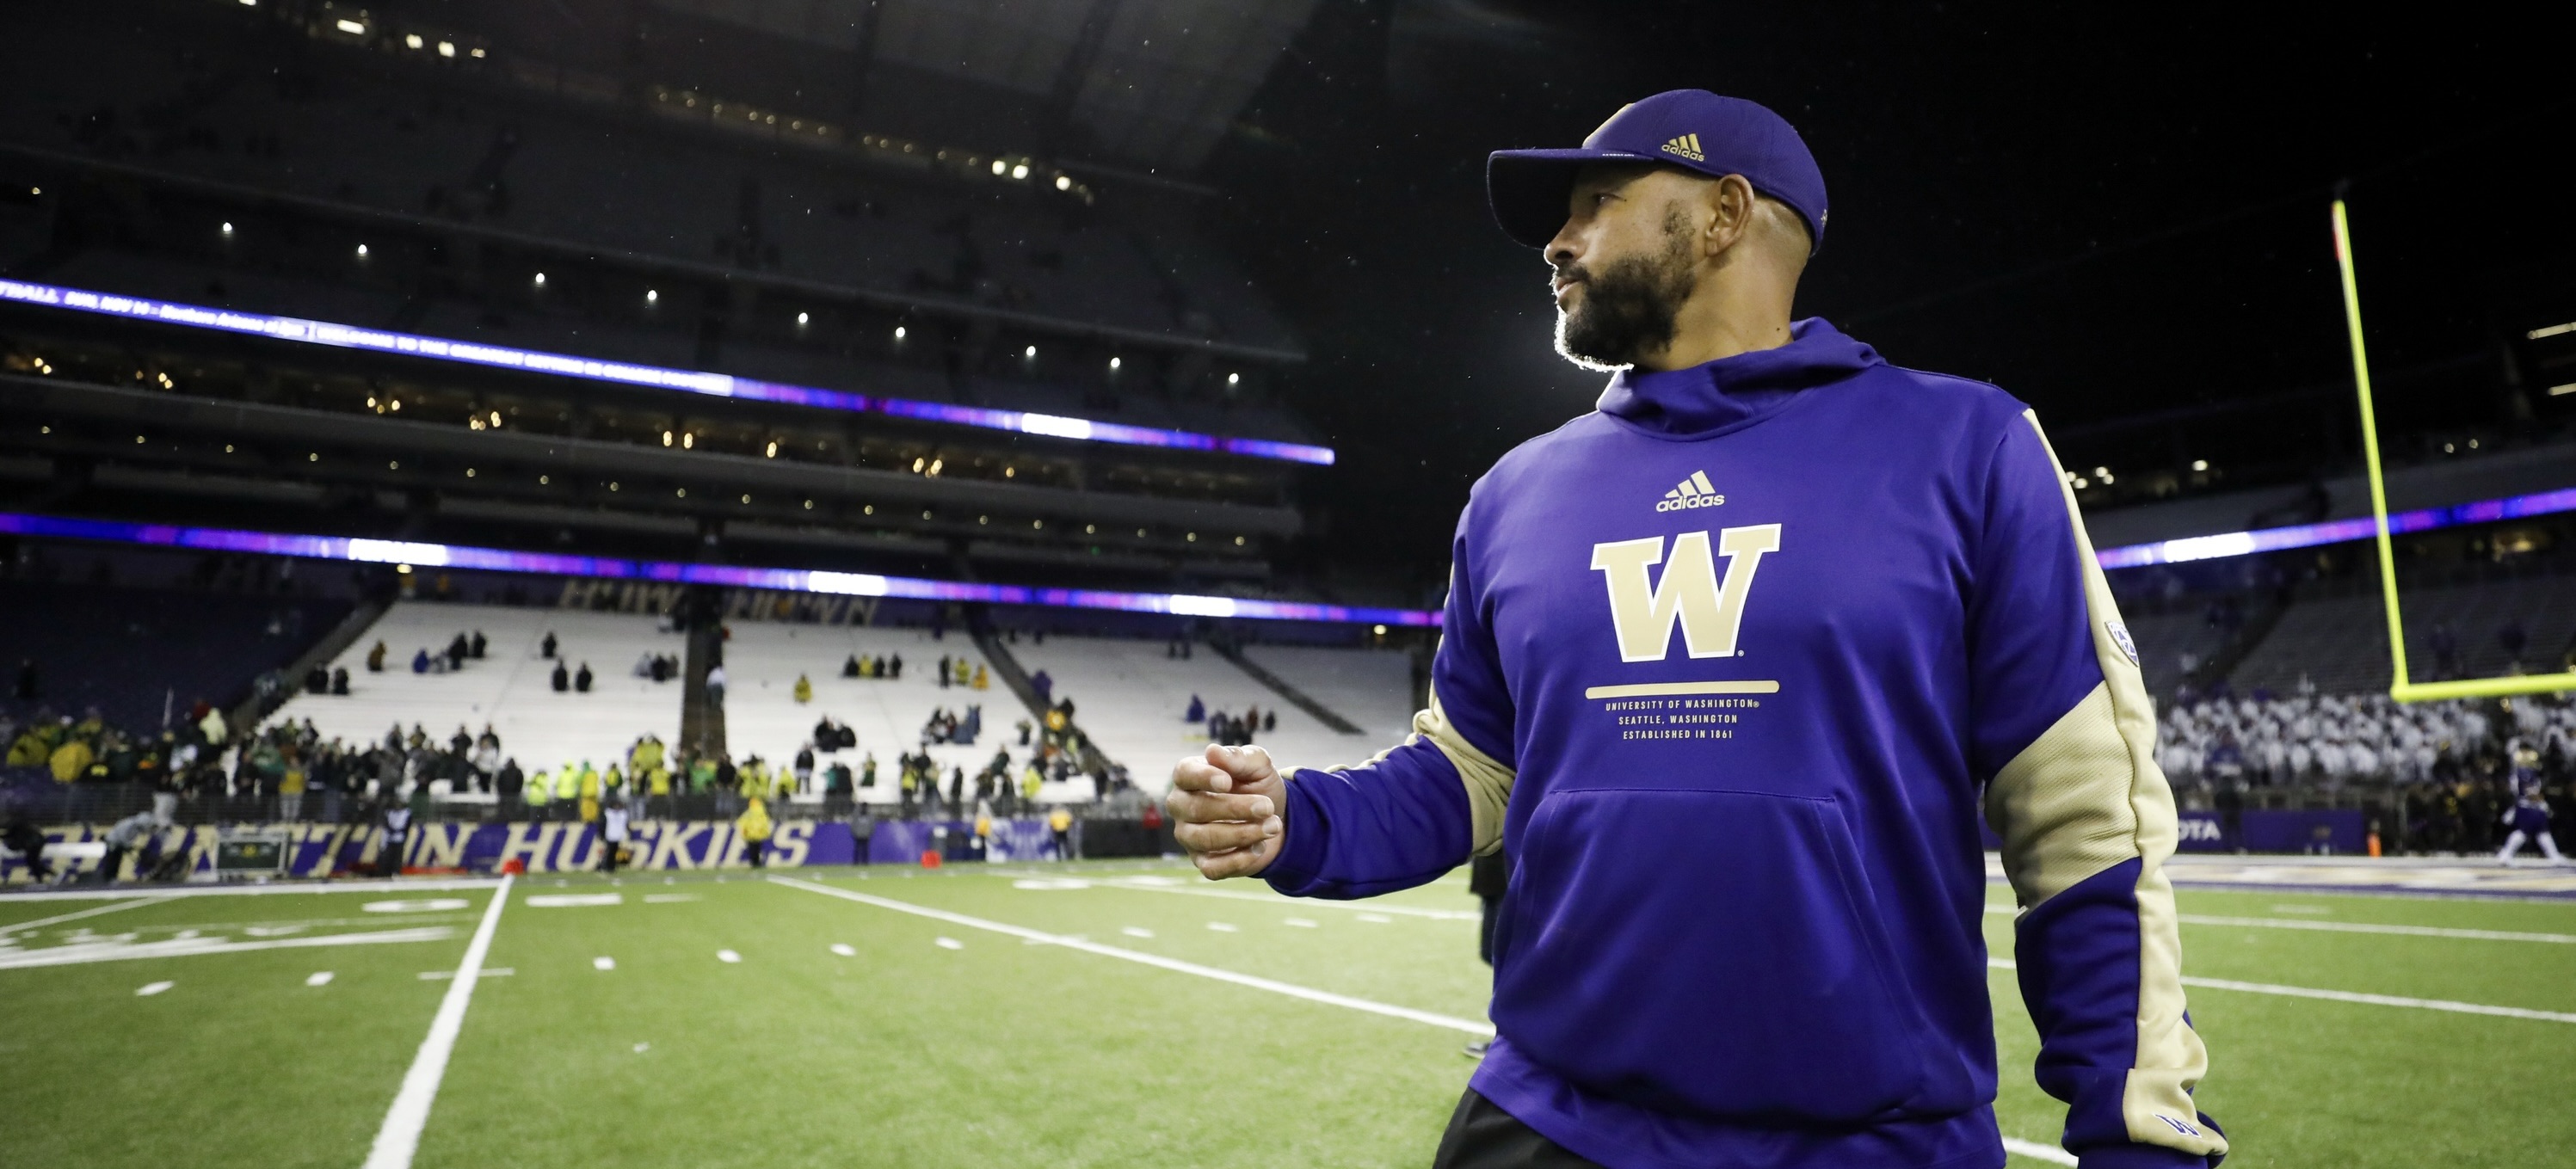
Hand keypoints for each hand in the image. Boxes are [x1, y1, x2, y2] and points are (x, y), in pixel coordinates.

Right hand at [1166, 744, 1286, 879]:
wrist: (1274, 818)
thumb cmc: (1257, 786)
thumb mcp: (1258, 766)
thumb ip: (1239, 757)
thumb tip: (1213, 751)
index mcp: (1190, 776)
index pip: (1185, 774)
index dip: (1203, 778)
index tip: (1227, 782)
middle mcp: (1182, 806)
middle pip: (1196, 809)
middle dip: (1235, 809)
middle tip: (1267, 806)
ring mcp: (1189, 836)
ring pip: (1205, 839)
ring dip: (1243, 833)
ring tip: (1272, 826)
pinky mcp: (1202, 862)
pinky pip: (1212, 867)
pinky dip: (1239, 860)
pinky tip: (1259, 847)